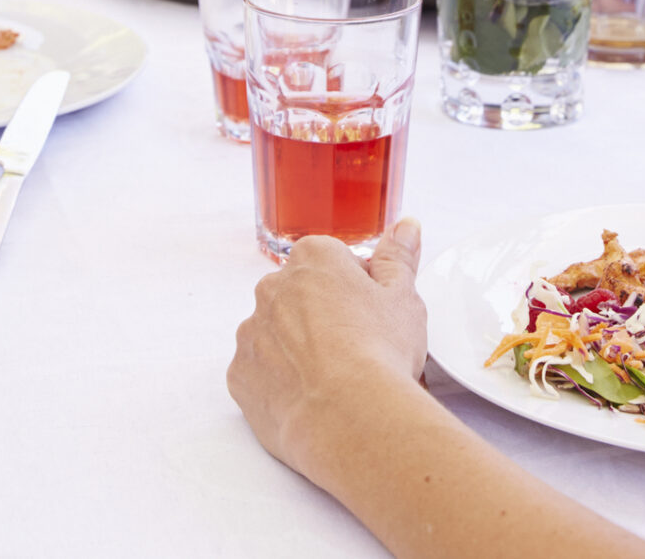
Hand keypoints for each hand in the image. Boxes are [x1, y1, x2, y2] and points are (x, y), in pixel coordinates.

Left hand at [228, 221, 427, 477]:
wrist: (348, 416)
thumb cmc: (379, 352)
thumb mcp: (403, 297)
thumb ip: (398, 258)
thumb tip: (405, 228)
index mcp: (313, 258)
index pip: (334, 262)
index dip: (357, 290)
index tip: (372, 316)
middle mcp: (272, 287)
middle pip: (300, 295)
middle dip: (322, 315)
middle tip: (356, 348)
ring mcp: (250, 332)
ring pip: (275, 334)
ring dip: (297, 349)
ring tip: (332, 378)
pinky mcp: (239, 374)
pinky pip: (258, 372)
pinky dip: (278, 383)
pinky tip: (308, 397)